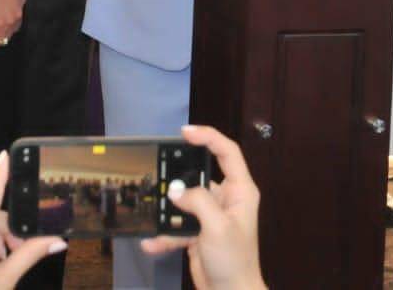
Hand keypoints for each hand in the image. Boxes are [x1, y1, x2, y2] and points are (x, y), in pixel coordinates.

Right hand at [141, 125, 265, 289]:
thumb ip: (197, 202)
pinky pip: (178, 226)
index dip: (208, 137)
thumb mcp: (217, 227)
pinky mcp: (199, 233)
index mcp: (241, 191)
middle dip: (179, 177)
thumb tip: (176, 191)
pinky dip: (165, 234)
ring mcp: (212, 216)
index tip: (184, 132)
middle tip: (159, 173)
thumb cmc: (233, 260)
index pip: (227, 152)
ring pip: (185, 202)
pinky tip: (151, 244)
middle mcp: (227, 199)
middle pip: (201, 175)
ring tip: (153, 214)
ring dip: (169, 211)